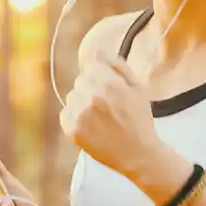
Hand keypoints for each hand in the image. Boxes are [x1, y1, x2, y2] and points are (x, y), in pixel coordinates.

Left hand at [60, 50, 161, 177]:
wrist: (138, 155)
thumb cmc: (139, 120)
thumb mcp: (137, 88)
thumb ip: (117, 66)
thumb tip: (97, 51)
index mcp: (108, 83)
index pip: (91, 66)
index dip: (101, 77)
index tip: (110, 90)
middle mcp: (92, 96)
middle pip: (81, 80)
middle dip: (91, 88)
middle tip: (107, 106)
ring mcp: (80, 114)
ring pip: (72, 96)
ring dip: (82, 102)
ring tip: (99, 117)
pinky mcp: (72, 130)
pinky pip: (65, 113)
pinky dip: (74, 117)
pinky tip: (91, 125)